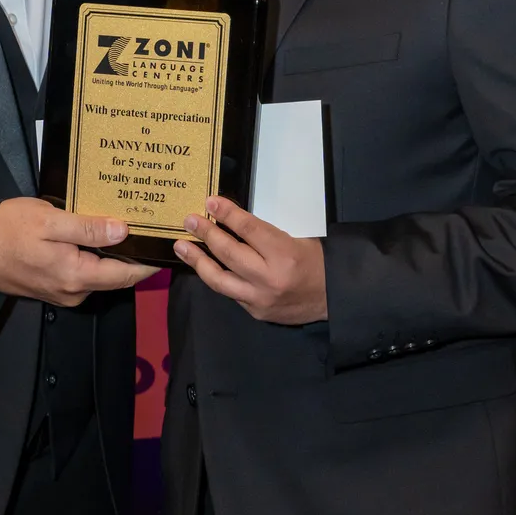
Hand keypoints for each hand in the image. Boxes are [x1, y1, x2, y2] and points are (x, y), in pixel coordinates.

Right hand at [0, 197, 156, 307]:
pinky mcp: (52, 286)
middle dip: (135, 255)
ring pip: (99, 274)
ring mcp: (62, 292)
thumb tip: (123, 232)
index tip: (169, 246)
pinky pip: (83, 273)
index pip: (127, 274)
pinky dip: (95, 257)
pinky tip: (98, 236)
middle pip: (115, 275)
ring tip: (128, 226)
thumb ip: (88, 228)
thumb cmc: (8, 230)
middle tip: (150, 227)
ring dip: (114, 255)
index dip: (150, 262)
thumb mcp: (50, 221)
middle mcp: (74, 291)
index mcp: (77, 276)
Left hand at [173, 197, 326, 325]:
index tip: (210, 202)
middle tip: (189, 221)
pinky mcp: (255, 312)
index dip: (227, 214)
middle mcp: (269, 278)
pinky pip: (230, 292)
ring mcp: (260, 299)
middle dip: (206, 234)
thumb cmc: (316, 263)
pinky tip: (203, 267)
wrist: (333, 299)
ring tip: (181, 247)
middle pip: (229, 253)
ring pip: (220, 279)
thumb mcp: (296, 239)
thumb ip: (262, 234)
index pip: (248, 229)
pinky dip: (215, 278)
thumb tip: (230, 221)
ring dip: (198, 261)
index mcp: (284, 254)